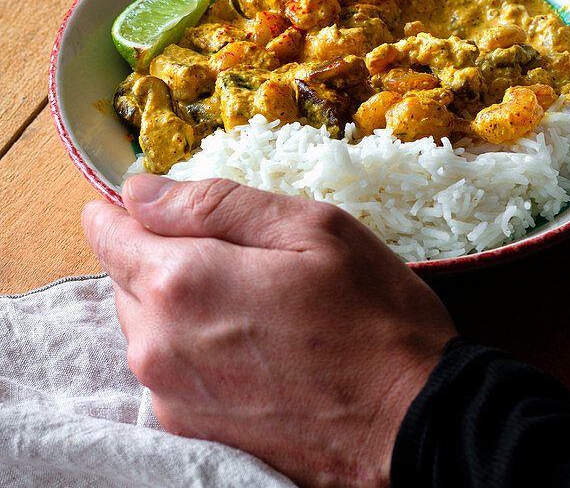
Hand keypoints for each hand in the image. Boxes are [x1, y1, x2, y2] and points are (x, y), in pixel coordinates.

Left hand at [83, 176, 455, 487]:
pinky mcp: (189, 428)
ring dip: (176, 298)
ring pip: (143, 322)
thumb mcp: (310, 227)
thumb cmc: (371, 315)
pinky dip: (189, 341)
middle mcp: (160, 343)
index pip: (111, 232)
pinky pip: (165, 365)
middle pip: (126, 276)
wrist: (408, 422)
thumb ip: (215, 202)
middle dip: (161, 250)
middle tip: (231, 245)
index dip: (128, 208)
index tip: (154, 198)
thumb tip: (139, 190)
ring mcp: (171, 394)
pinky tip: (246, 336)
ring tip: (246, 291)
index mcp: (184, 281)